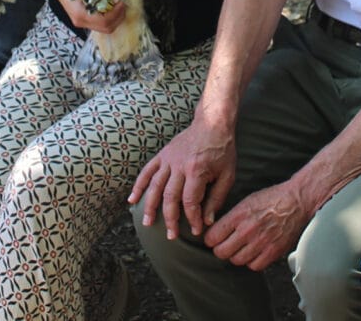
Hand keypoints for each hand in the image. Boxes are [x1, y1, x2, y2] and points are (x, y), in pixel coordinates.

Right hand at [53, 0, 128, 34]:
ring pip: (104, 28)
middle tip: (123, 5)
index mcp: (81, 14)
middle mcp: (81, 21)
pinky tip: (110, 7)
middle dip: (118, 17)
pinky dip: (108, 17)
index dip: (117, 13)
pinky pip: (99, 23)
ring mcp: (80, 22)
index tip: (122, 2)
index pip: (105, 22)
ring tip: (118, 6)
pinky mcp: (82, 19)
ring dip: (115, 18)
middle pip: (106, 28)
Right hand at [129, 121, 236, 240]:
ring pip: (155, 186)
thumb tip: (206, 221)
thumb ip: (217, 198)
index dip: (192, 218)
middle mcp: (179, 165)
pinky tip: (132, 200)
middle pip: (170, 197)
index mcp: (197, 170)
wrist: (213, 123)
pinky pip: (147, 171)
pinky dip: (138, 185)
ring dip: (150, 206)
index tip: (195, 230)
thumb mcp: (228, 175)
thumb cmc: (222, 150)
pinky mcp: (162, 155)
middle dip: (170, 219)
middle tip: (171, 236)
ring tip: (147, 223)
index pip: (190, 201)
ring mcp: (168, 159)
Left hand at [204, 182, 311, 270]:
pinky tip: (253, 253)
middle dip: (220, 249)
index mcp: (239, 215)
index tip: (213, 239)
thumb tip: (216, 231)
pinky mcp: (273, 251)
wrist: (296, 201)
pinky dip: (252, 262)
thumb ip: (231, 217)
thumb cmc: (272, 199)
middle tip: (224, 245)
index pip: (213, 237)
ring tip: (240, 248)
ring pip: (236, 260)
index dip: (210, 239)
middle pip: (221, 252)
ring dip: (236, 256)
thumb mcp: (246, 201)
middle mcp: (248, 230)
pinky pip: (254, 266)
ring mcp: (261, 242)